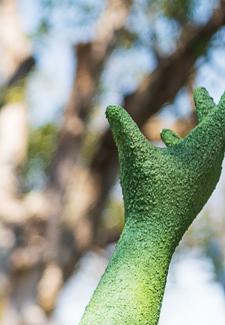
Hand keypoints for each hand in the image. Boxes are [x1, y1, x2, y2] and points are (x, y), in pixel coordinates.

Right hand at [107, 88, 224, 242]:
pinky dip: (181, 150)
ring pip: (204, 147)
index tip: (218, 89)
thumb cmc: (147, 195)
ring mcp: (204, 177)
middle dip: (207, 110)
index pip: (220, 116)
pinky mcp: (194, 189)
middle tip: (203, 93)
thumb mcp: (133, 156)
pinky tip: (158, 155)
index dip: (218, 101)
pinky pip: (195, 162)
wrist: (155, 234)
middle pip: (215, 129)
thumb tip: (111, 107)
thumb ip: (124, 130)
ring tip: (171, 129)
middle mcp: (211, 162)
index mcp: (205, 149)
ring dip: (190, 132)